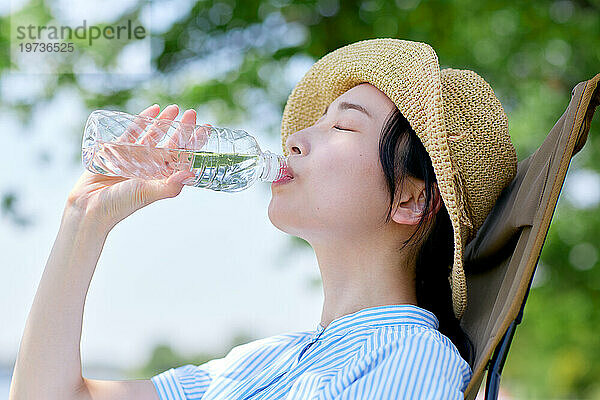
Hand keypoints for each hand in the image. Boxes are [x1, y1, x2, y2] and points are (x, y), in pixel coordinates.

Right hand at [67, 104, 199, 230]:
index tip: (206, 128)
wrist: (90, 207)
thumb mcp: (148, 193)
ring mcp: (135, 157)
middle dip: (182, 129)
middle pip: (171, 143)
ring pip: (153, 135)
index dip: (195, 142)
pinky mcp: (117, 150)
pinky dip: (142, 121)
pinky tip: (153, 110)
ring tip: (174, 108)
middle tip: (192, 113)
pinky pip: (133, 131)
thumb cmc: (122, 204)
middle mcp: (151, 166)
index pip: (183, 156)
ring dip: (164, 122)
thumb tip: (192, 173)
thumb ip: (170, 186)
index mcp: (162, 176)